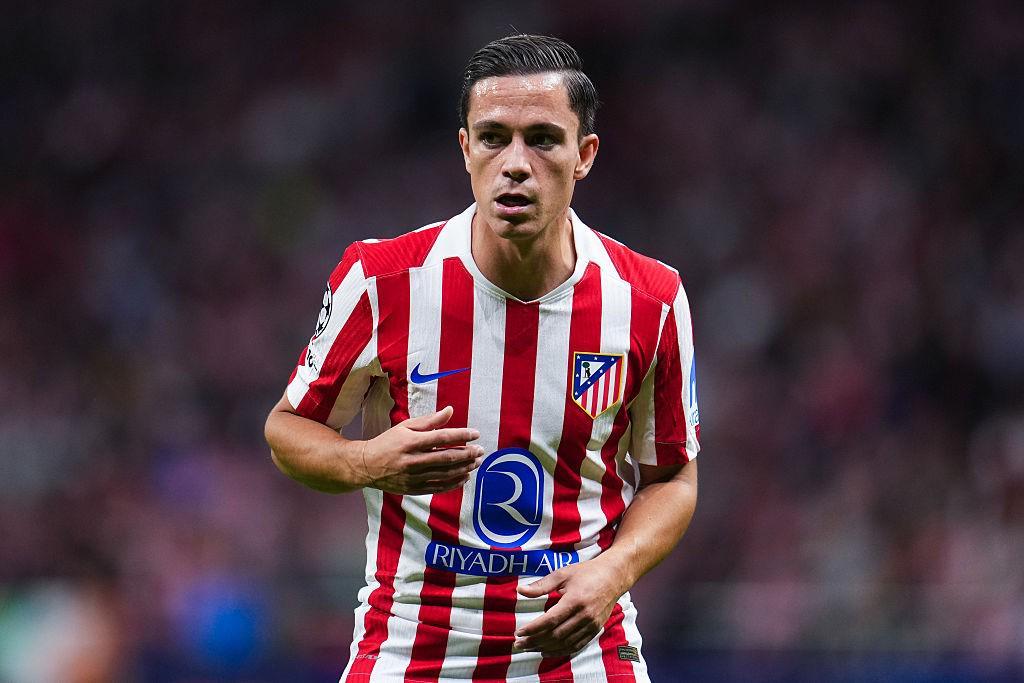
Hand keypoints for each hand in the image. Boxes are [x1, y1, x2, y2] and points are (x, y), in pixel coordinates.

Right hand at [359, 406, 483, 494]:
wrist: (367, 466)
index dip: (461, 435)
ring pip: (445, 473)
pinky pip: (438, 487)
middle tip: (481, 451)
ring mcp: (413, 477)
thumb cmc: (388, 442)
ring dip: (464, 468)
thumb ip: (430, 420)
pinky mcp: (414, 489)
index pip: (442, 437)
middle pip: (447, 457)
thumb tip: (450, 411)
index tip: (476, 434)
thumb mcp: (406, 427)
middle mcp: (413, 460)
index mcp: (411, 442)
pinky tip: (464, 477)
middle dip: (467, 454)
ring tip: (476, 463)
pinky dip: (454, 483)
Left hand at [513, 555, 630, 656]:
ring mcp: (591, 624)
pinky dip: (560, 651)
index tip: (518, 632)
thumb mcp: (562, 574)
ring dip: (545, 647)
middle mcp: (584, 615)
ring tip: (528, 648)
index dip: (533, 629)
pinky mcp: (595, 630)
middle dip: (534, 641)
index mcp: (575, 600)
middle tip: (518, 644)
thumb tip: (520, 590)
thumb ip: (541, 585)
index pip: (550, 620)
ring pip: (565, 643)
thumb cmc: (586, 572)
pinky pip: (576, 645)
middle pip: (556, 635)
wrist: (613, 577)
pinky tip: (547, 651)